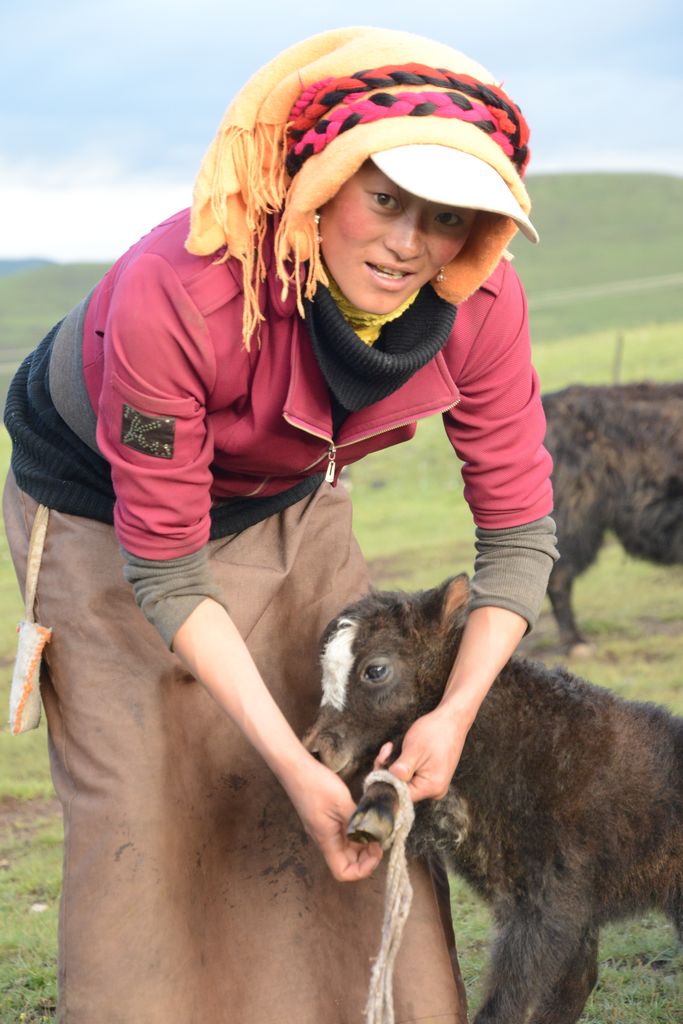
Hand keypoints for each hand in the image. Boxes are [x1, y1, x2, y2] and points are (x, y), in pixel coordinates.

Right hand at [284, 757, 383, 881]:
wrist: (296, 768)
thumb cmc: (315, 785)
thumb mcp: (341, 802)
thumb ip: (358, 820)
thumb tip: (376, 833)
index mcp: (326, 841)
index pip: (343, 872)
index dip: (363, 869)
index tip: (375, 849)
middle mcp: (325, 840)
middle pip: (348, 862)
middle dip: (367, 856)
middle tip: (380, 838)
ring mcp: (325, 829)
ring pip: (347, 847)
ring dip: (363, 843)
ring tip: (375, 827)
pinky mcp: (326, 819)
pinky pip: (344, 833)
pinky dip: (357, 831)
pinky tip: (365, 817)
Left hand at [378, 705, 466, 801]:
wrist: (452, 719)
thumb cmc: (434, 732)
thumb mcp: (414, 749)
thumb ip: (401, 769)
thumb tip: (387, 783)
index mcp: (431, 787)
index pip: (400, 794)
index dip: (386, 780)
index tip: (381, 761)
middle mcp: (434, 790)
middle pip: (401, 788)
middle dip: (389, 769)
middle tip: (387, 749)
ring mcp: (433, 783)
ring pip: (404, 781)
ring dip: (394, 764)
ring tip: (392, 747)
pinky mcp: (431, 776)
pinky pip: (411, 775)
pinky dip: (402, 763)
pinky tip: (402, 749)